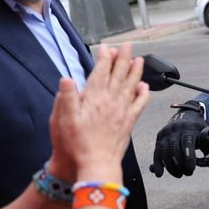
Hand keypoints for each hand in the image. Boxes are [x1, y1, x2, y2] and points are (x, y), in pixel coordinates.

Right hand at [49, 44, 149, 177]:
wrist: (97, 162)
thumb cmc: (78, 143)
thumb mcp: (64, 119)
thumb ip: (67, 97)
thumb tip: (66, 78)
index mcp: (95, 98)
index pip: (101, 71)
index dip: (104, 57)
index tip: (106, 47)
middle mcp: (111, 100)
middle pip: (119, 73)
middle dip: (123, 57)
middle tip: (127, 45)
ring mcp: (123, 110)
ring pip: (131, 85)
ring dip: (135, 71)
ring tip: (139, 60)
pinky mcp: (129, 121)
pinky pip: (139, 103)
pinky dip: (143, 93)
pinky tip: (144, 87)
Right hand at [151, 102, 206, 177]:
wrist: (186, 115)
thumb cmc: (198, 129)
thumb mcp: (205, 134)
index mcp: (189, 128)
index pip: (187, 143)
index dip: (188, 158)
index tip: (191, 169)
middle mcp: (175, 129)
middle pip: (174, 149)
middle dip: (180, 165)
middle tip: (187, 173)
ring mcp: (165, 134)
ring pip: (164, 152)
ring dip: (171, 167)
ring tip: (179, 174)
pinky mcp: (159, 139)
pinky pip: (156, 153)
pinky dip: (157, 165)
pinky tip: (160, 173)